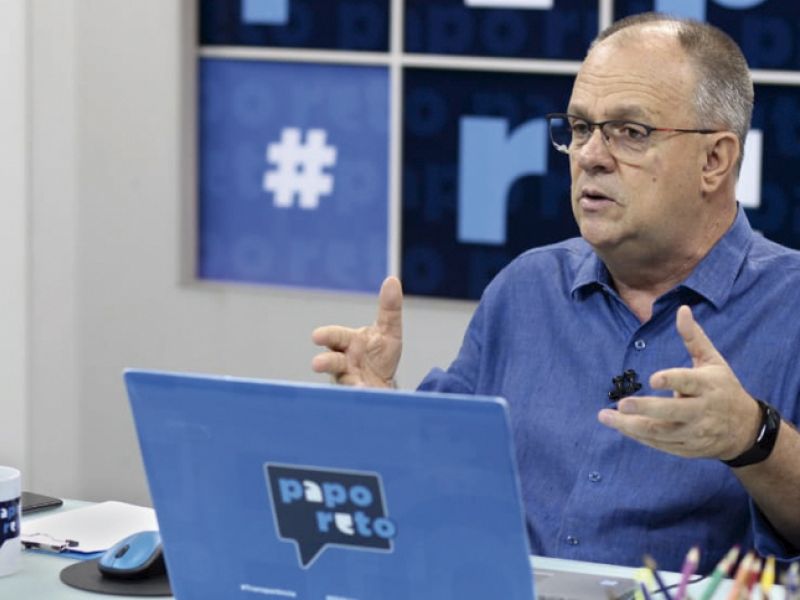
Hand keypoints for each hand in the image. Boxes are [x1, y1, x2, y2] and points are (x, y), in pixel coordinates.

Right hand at [311, 276, 402, 387]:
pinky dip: (363, 395)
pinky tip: (367, 394)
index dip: (326, 335)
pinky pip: (358, 397)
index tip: (316, 336)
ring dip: (348, 384)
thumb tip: (392, 279)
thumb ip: (389, 308)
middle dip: (324, 362)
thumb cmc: (380, 353)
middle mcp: (343, 362)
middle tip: (317, 364)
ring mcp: (349, 381)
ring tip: (356, 387)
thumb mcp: (389, 330)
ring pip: (344, 382)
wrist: (384, 383)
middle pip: (331, 361)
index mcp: (348, 343)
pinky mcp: (357, 397)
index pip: (336, 336)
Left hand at [597, 305, 760, 459]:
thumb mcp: (713, 361)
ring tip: (606, 417)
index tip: (652, 379)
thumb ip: (694, 338)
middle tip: (622, 404)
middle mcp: (702, 411)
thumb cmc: (723, 388)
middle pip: (673, 412)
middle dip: (646, 409)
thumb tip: (682, 309)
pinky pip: (659, 444)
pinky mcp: (686, 448)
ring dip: (631, 427)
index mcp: (708, 386)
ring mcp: (694, 432)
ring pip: (661, 432)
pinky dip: (638, 437)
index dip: (672, 381)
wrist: (744, 429)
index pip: (689, 382)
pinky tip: (620, 427)